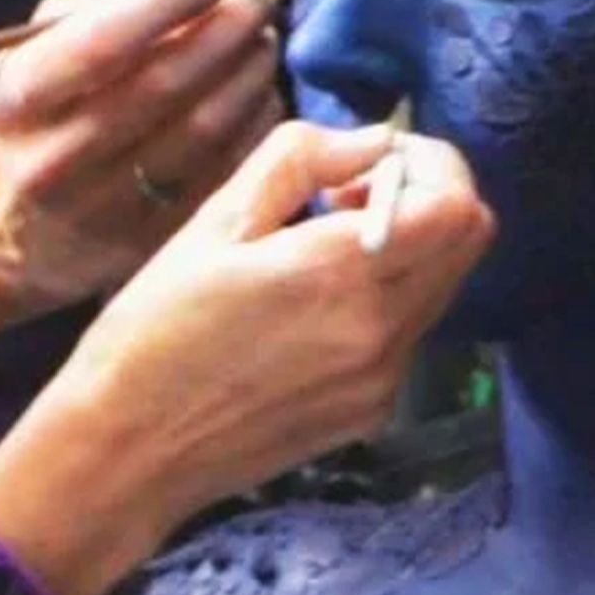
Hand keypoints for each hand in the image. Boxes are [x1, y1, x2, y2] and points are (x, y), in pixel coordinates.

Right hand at [0, 0, 282, 353]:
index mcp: (15, 98)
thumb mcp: (45, 35)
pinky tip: (257, 91)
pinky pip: (230, 167)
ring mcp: (105, 210)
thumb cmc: (46, 102)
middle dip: (228, 26)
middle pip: (165, 82)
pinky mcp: (156, 242)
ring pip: (207, 126)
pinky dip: (259, 118)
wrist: (9, 226)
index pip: (98, 42)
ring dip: (252, 69)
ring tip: (261, 38)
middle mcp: (53, 160)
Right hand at [0, 121, 495, 594]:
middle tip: (351, 196)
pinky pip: (412, 331)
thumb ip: (302, 160)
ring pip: (445, 283)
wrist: (125, 454)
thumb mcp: (215, 222)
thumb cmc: (154, 327)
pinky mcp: (374, 410)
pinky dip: (389, 298)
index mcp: (342, 274)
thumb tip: (376, 139)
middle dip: (429, 196)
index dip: (431, 164)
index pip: (457, 204)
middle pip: (469, 239)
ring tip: (327, 247)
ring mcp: (384, 378)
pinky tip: (317, 306)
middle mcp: (382, 330)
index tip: (369, 163)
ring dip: (411, 246)